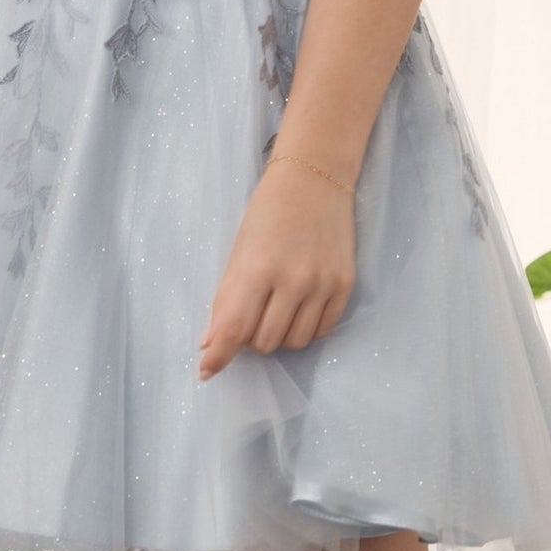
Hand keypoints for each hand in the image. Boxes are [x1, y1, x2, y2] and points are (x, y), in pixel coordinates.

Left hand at [198, 159, 356, 380]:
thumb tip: (209, 343)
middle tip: (253, 312)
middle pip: (265, 342)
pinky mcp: (344, 285)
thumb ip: (227, 298)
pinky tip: (300, 308)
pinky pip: (322, 330)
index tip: (206, 372)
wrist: (314, 178)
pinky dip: (306, 327)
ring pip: (295, 342)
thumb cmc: (267, 211)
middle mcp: (293, 281)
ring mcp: (322, 284)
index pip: (235, 329)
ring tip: (277, 307)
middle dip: (252, 336)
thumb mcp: (239, 250)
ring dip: (280, 334)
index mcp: (258, 269)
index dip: (219, 356)